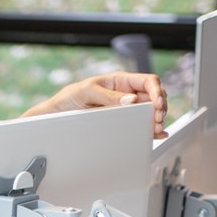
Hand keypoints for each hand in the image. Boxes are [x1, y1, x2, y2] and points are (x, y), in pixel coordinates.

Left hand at [23, 71, 167, 137]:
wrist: (57, 115)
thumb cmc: (70, 98)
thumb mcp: (88, 92)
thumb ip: (109, 96)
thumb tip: (131, 100)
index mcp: (120, 81)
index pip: (148, 81)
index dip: (157, 91)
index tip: (157, 103)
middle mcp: (126, 95)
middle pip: (153, 97)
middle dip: (160, 107)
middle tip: (157, 119)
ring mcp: (125, 110)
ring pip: (150, 113)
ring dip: (157, 120)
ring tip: (157, 129)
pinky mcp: (122, 123)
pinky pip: (141, 125)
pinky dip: (151, 130)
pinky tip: (158, 134)